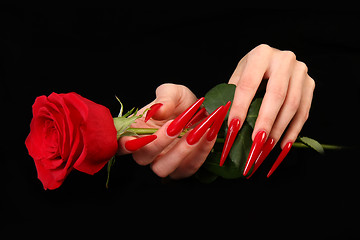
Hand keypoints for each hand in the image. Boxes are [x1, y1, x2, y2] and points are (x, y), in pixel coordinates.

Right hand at [117, 83, 222, 178]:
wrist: (203, 111)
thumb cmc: (181, 102)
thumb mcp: (173, 92)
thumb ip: (165, 98)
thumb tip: (159, 110)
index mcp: (138, 132)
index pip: (122, 145)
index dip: (124, 145)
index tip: (134, 139)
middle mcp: (148, 151)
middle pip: (143, 158)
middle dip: (158, 143)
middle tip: (176, 125)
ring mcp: (165, 162)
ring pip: (163, 169)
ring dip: (180, 152)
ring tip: (196, 132)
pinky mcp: (183, 168)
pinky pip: (189, 168)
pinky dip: (200, 153)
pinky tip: (209, 135)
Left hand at [225, 44, 314, 175]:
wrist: (275, 59)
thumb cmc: (253, 70)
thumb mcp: (239, 75)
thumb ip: (232, 94)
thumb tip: (221, 121)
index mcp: (261, 54)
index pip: (249, 84)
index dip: (240, 107)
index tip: (234, 128)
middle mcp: (284, 59)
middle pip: (276, 94)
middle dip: (265, 121)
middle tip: (256, 141)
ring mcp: (300, 71)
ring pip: (292, 105)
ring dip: (279, 129)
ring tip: (267, 146)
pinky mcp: (310, 84)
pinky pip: (304, 111)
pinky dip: (293, 131)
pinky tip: (283, 145)